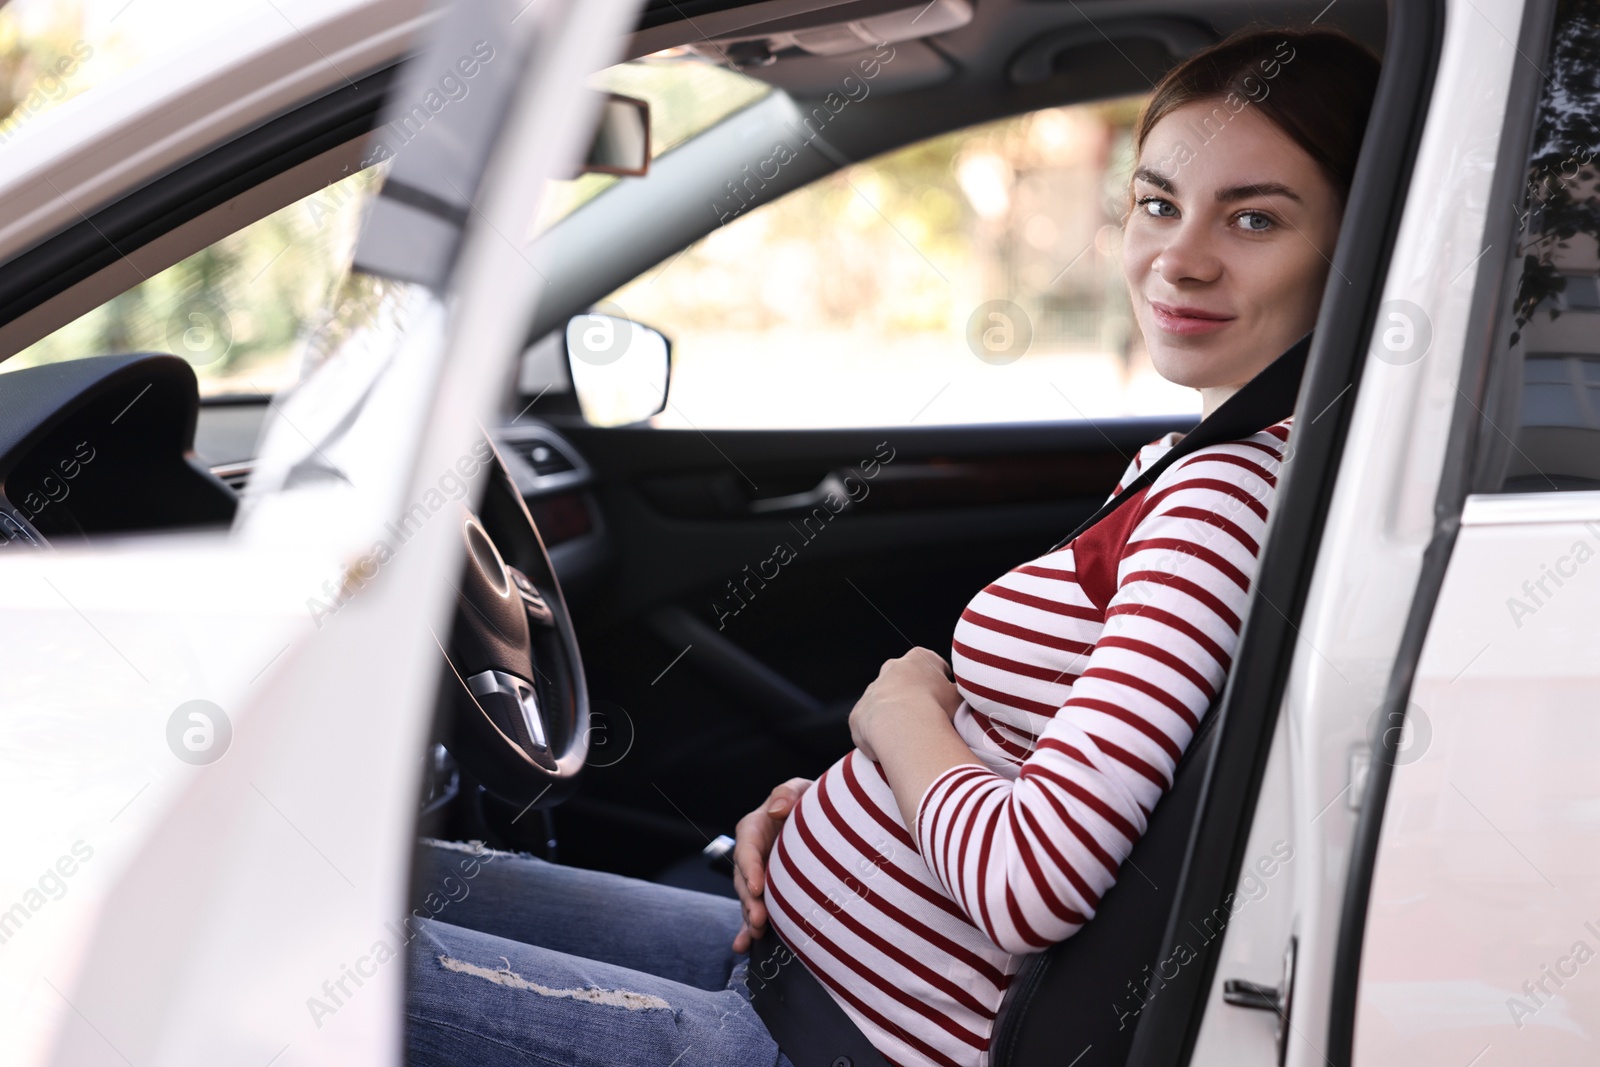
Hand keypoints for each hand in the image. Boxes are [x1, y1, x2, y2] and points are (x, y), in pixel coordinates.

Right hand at [731, 777, 812, 952]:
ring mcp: (758, 876)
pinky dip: (748, 929)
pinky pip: (755, 910)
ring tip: (756, 934)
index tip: (757, 888)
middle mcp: (751, 855)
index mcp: (753, 829)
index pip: (747, 850)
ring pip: (748, 899)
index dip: (750, 869)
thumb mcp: (800, 789)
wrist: (821, 821)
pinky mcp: (766, 891)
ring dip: (749, 917)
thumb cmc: (809, 801)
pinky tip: (743, 947)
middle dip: (749, 901)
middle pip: (744, 880)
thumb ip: (788, 793)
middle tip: (759, 920)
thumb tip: (775, 810)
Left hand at [848, 647, 961, 762]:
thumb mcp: (962, 697)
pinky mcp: (858, 713)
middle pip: (906, 682)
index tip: (946, 702)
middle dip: (915, 698)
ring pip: (885, 704)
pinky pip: (869, 725)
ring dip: (896, 717)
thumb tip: (967, 701)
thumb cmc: (937, 708)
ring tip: (910, 738)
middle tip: (928, 720)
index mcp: (919, 658)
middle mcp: (891, 669)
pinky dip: (880, 735)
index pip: (933, 666)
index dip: (941, 685)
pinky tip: (892, 747)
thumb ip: (962, 695)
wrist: (902, 725)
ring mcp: (872, 690)